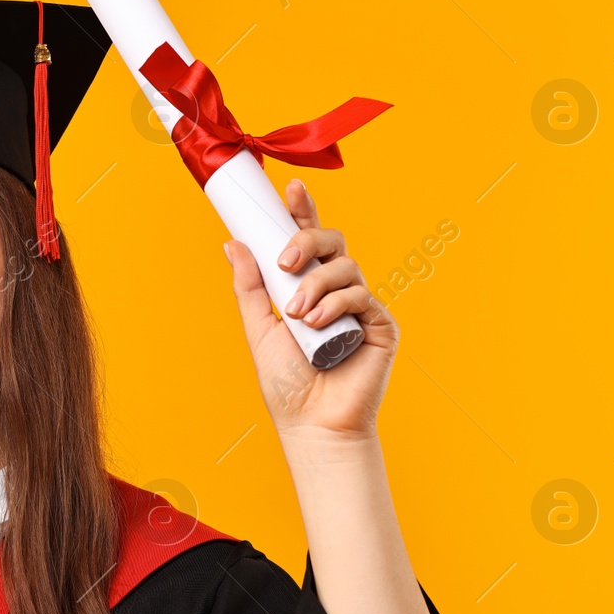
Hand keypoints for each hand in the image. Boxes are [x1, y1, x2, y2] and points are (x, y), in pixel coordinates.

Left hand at [222, 178, 397, 439]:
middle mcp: (335, 291)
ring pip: (346, 265)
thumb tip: (233, 243)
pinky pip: (361, 295)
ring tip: (297, 315)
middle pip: (332, 241)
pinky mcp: (380, 324)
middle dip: (307, 240)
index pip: (307, 240)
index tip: (290, 189)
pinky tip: (317, 322)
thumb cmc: (286, 383)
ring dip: (316, 284)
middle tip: (285, 261)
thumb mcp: (259, 329)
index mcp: (306, 287)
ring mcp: (359, 306)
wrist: (313, 423)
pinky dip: (336, 303)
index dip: (302, 211)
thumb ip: (249, 287)